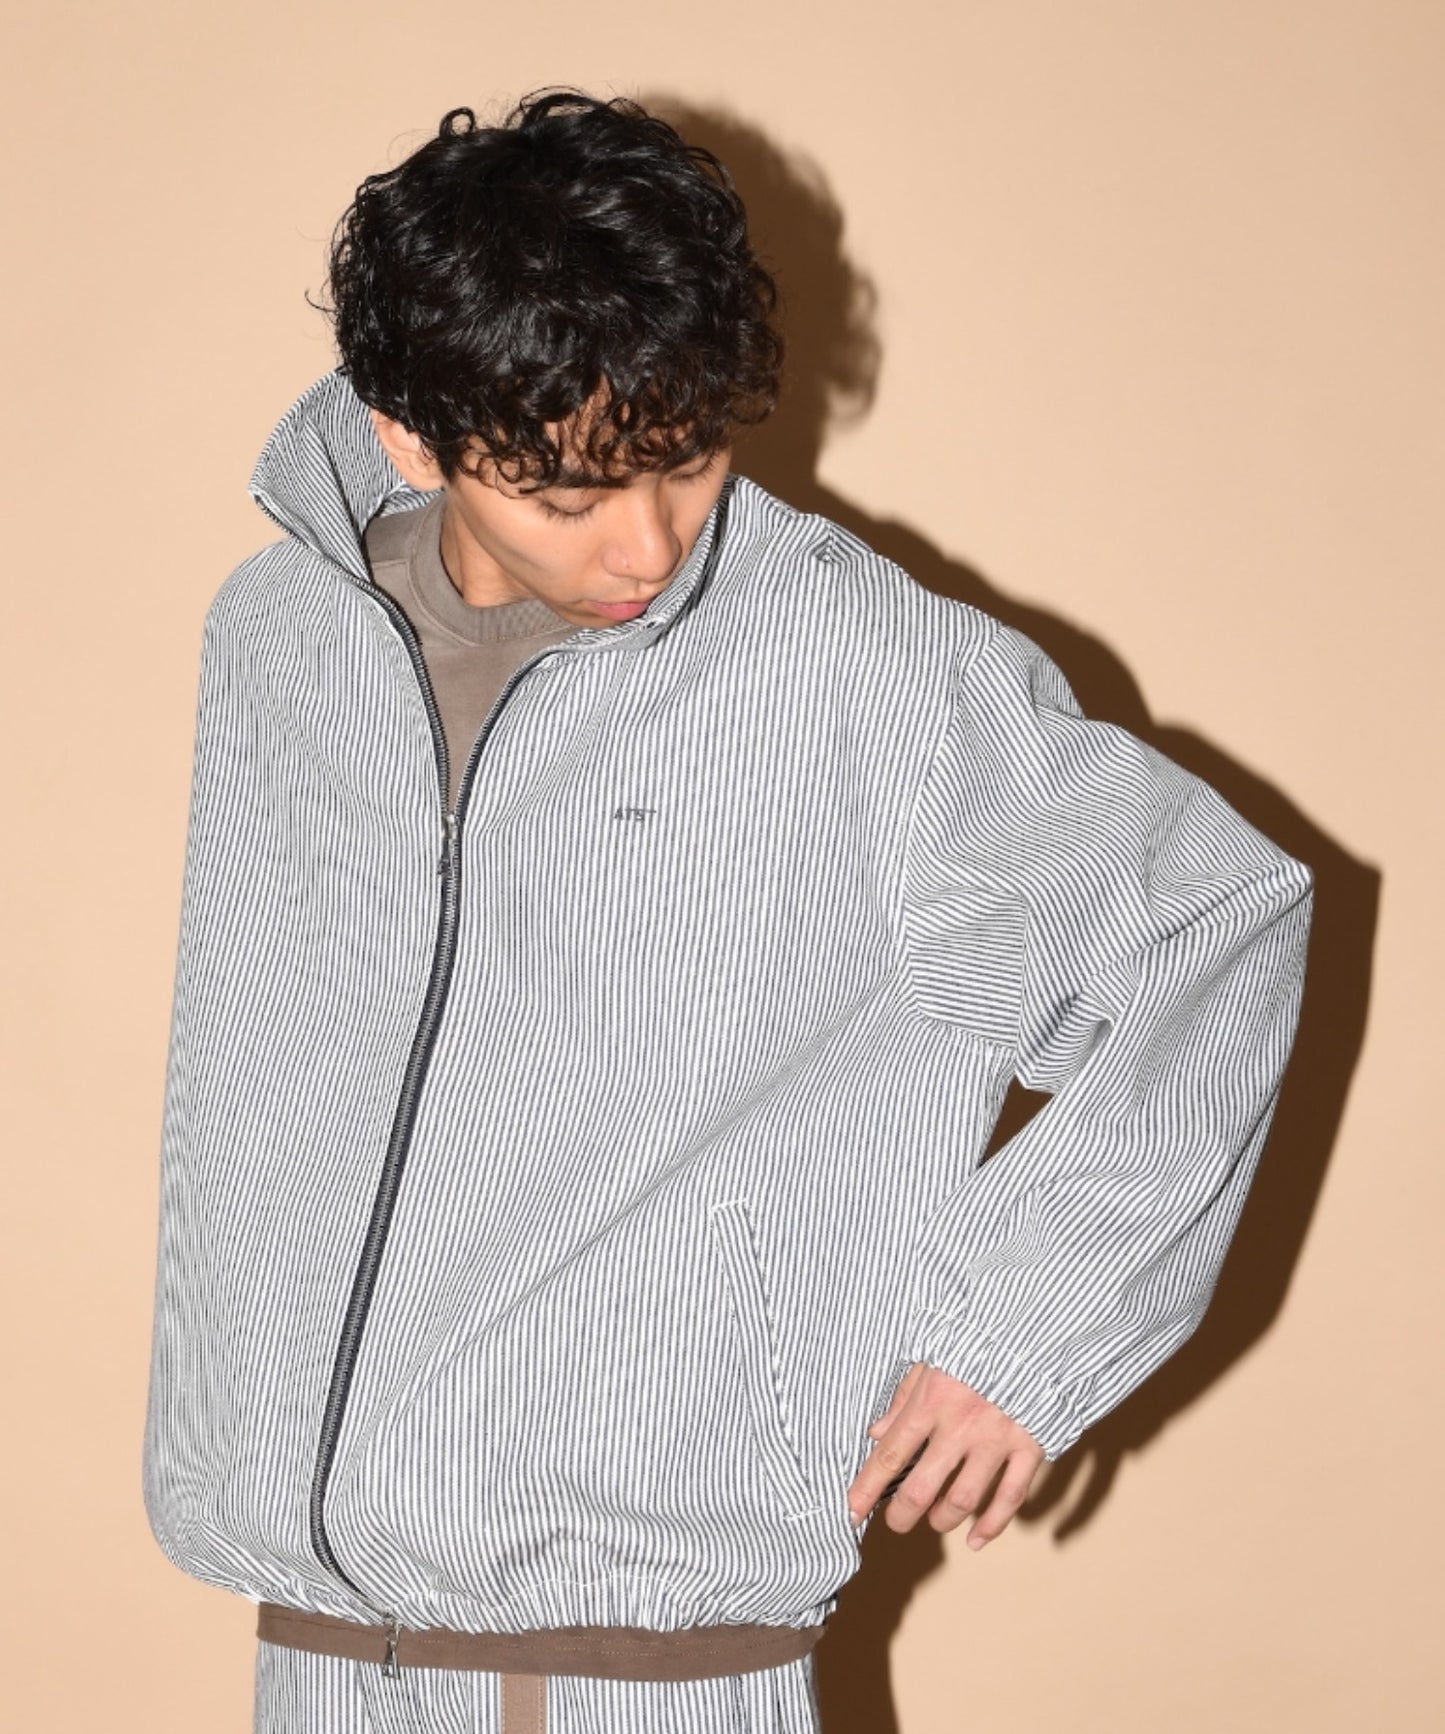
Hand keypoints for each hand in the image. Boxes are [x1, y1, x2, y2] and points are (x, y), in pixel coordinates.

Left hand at [845, 1361, 1044, 1549]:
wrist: (1034, 1332)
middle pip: (921, 1489)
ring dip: (942, 1519)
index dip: (866, 1489)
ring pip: (963, 1500)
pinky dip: (992, 1525)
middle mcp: (961, 1425)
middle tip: (896, 1521)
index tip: (851, 1512)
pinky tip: (976, 1538)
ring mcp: (996, 1440)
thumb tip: (876, 1433)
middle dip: (901, 1515)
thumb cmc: (976, 1343)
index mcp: (931, 1400)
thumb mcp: (930, 1359)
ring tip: (934, 1520)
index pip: (890, 1455)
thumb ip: (903, 1398)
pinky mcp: (1029, 1448)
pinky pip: (1009, 1498)